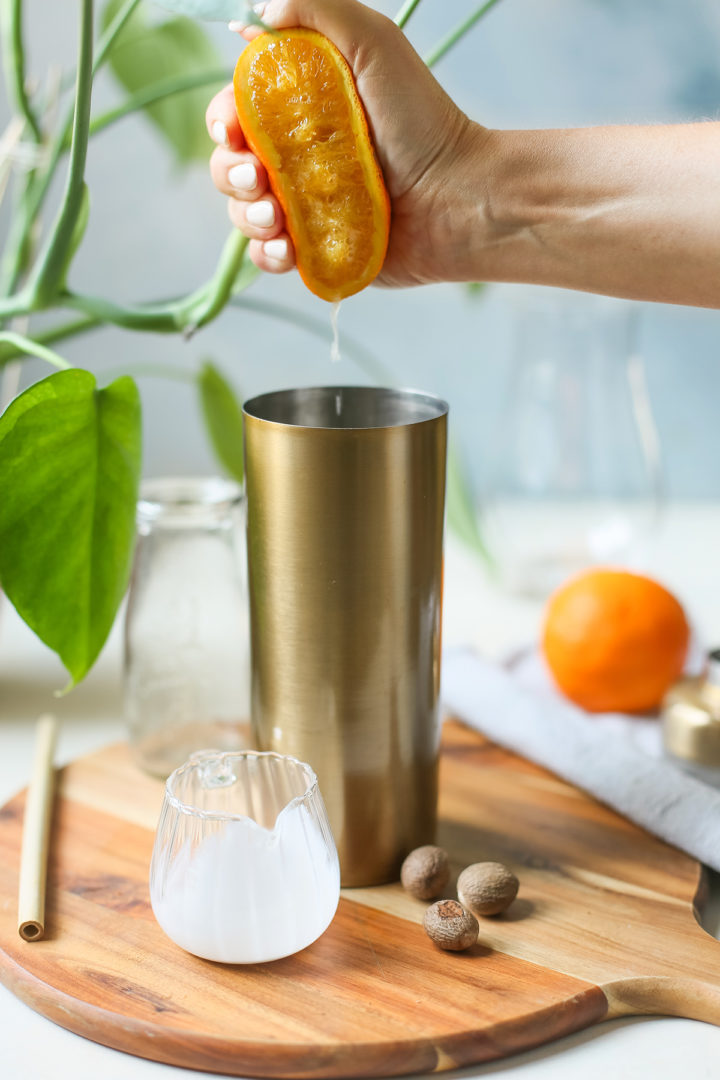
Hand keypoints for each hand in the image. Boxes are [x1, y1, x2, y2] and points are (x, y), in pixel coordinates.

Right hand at [205, 0, 485, 287]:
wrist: (458, 198)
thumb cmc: (423, 121)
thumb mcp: (375, 44)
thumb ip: (319, 11)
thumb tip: (259, 13)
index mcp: (301, 109)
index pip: (238, 111)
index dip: (223, 119)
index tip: (232, 129)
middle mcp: (298, 158)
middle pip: (231, 164)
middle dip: (231, 173)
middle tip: (259, 179)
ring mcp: (306, 207)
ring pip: (245, 213)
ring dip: (247, 216)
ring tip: (277, 219)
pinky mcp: (318, 250)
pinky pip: (271, 256)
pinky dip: (266, 255)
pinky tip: (284, 249)